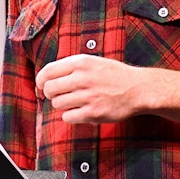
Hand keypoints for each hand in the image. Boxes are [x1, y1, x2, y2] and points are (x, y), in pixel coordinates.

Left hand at [34, 54, 179, 130]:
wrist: (139, 88)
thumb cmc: (113, 75)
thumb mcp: (92, 61)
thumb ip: (70, 66)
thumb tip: (46, 77)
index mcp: (80, 62)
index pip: (47, 71)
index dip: (40, 82)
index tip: (41, 87)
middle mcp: (82, 78)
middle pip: (49, 89)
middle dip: (50, 95)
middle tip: (58, 96)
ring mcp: (88, 95)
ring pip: (57, 104)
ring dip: (62, 105)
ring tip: (73, 103)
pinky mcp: (94, 112)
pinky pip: (68, 117)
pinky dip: (70, 116)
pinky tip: (79, 112)